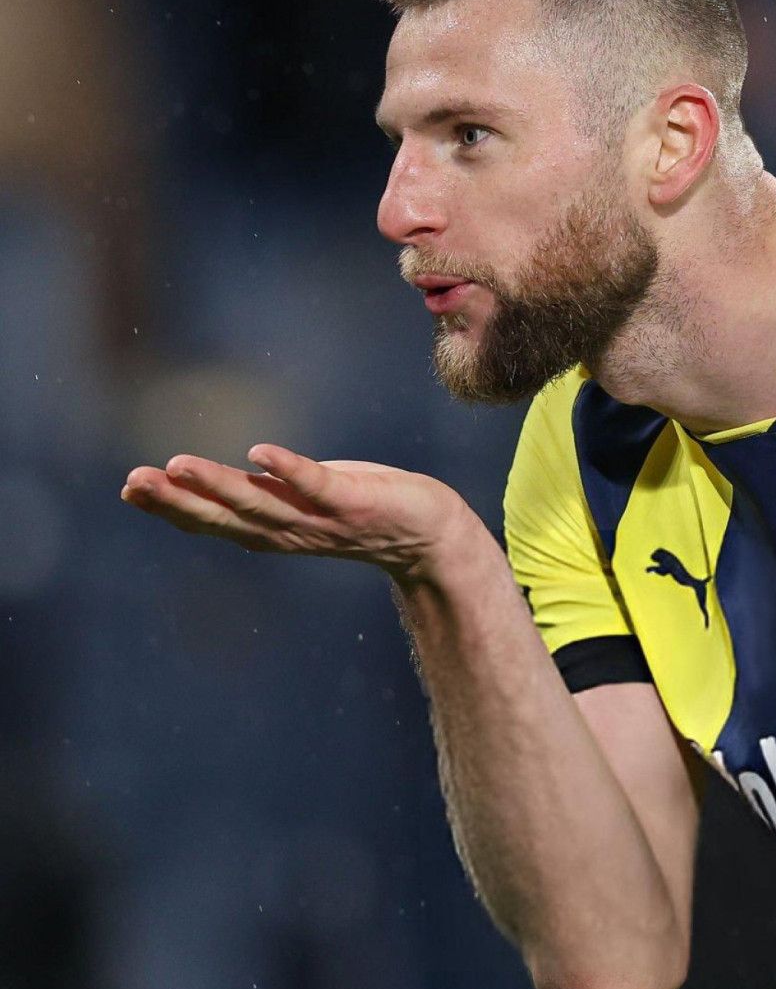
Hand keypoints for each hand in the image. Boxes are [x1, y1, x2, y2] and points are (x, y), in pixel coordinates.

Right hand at [121, 443, 474, 577]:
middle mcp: (291, 530)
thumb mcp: (304, 503)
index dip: (172, 507)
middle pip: (226, 518)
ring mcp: (322, 517)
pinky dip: (287, 469)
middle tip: (133, 482)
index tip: (130, 487)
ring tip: (176, 466)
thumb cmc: (366, 510)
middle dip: (177, 501)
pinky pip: (316, 485)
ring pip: (262, 505)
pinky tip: (259, 452)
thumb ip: (266, 495)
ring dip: (218, 486)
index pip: (215, 521)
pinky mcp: (354, 500)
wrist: (432, 536)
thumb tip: (224, 479)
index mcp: (275, 529)